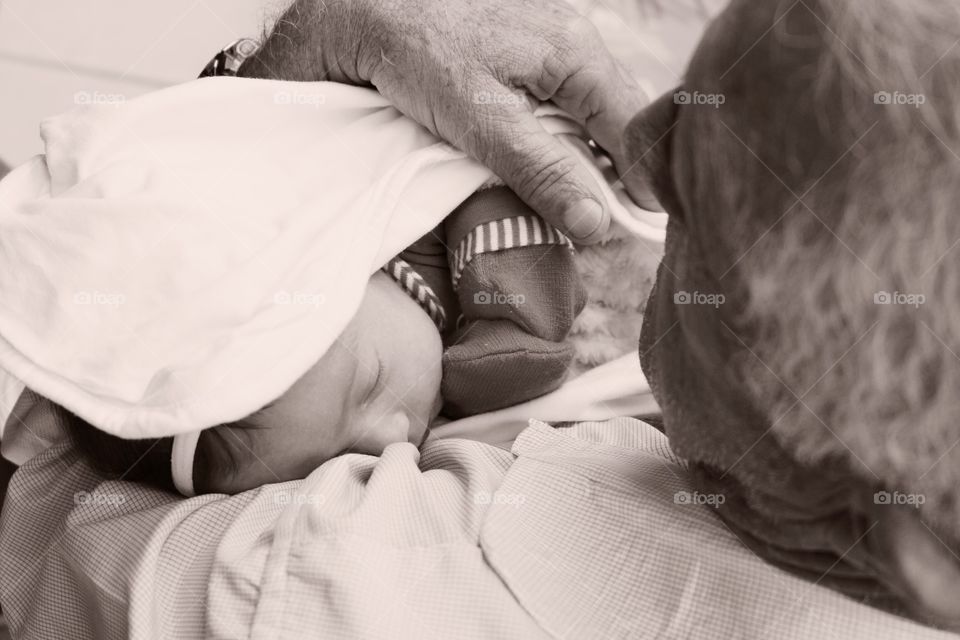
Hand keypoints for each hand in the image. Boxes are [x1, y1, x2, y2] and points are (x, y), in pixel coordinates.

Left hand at [244, 0, 659, 242]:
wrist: (370, 10)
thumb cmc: (421, 55)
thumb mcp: (482, 122)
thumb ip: (542, 171)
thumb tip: (595, 224)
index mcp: (578, 54)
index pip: (635, 129)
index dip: (637, 183)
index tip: (626, 230)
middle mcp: (577, 43)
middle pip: (619, 122)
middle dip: (611, 174)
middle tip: (593, 222)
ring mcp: (555, 46)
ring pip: (591, 115)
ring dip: (583, 160)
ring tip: (566, 200)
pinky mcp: (530, 56)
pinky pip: (563, 106)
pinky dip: (557, 140)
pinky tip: (539, 163)